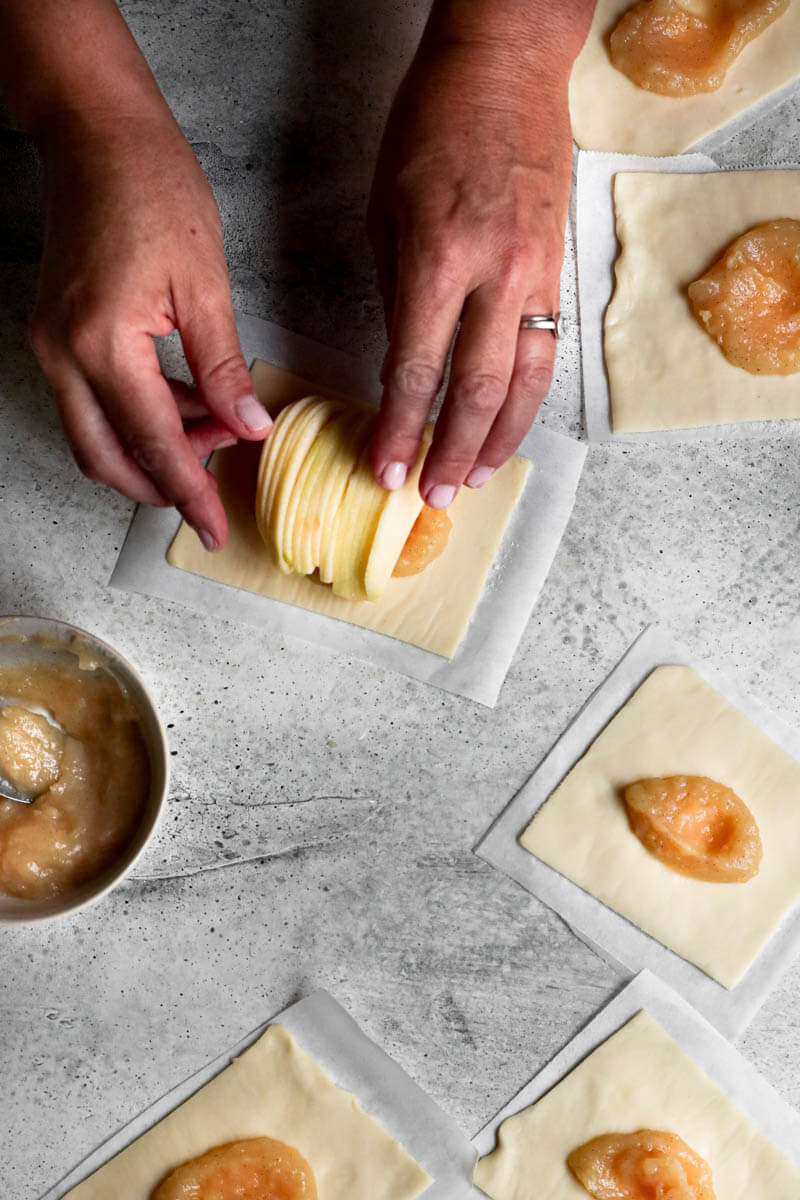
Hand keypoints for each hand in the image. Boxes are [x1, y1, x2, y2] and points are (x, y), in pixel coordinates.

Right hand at [29, 111, 270, 549]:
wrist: (97, 135)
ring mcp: (53, 345)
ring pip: (97, 434)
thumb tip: (247, 426)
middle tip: (215, 488)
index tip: (215, 530)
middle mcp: (63, 354)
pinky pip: (94, 400)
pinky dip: (139, 415)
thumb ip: (223, 367)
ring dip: (153, 448)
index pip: (154, 445)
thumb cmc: (152, 189)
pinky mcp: (58, 333)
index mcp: (102, 346)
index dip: (190, 493)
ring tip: (218, 430)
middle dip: (161, 484)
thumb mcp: (205, 283)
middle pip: (107, 459)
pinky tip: (191, 402)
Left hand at [368, 33, 573, 506]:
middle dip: (452, 452)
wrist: (508, 69)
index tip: (386, 468)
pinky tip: (510, 425)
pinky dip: (528, 397)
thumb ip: (397, 296)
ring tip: (474, 477)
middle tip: (433, 496)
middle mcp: (496, 274)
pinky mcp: (558, 269)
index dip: (401, 429)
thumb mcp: (387, 210)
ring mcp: (536, 273)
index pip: (417, 370)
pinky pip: (548, 349)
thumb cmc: (433, 127)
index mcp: (440, 257)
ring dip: (499, 439)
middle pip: (479, 391)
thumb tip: (398, 369)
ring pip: (527, 381)